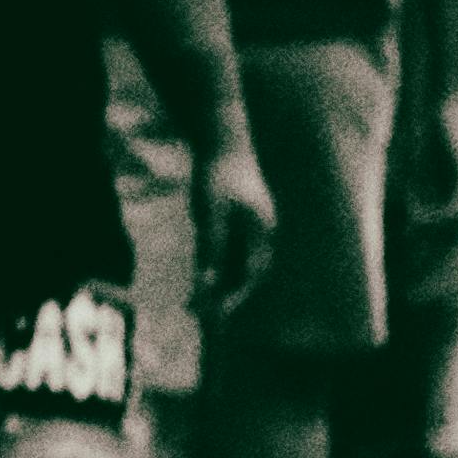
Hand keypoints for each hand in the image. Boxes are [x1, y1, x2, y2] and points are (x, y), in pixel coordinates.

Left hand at [178, 117, 279, 335]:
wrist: (223, 141)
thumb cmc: (216, 175)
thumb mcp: (210, 212)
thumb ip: (211, 246)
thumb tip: (207, 281)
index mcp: (262, 231)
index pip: (252, 274)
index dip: (234, 298)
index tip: (214, 315)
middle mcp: (263, 234)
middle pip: (247, 275)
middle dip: (225, 297)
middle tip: (200, 316)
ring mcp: (255, 230)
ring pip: (239, 266)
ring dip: (220, 286)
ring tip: (194, 305)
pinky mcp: (243, 225)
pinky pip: (232, 254)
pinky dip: (218, 269)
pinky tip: (200, 281)